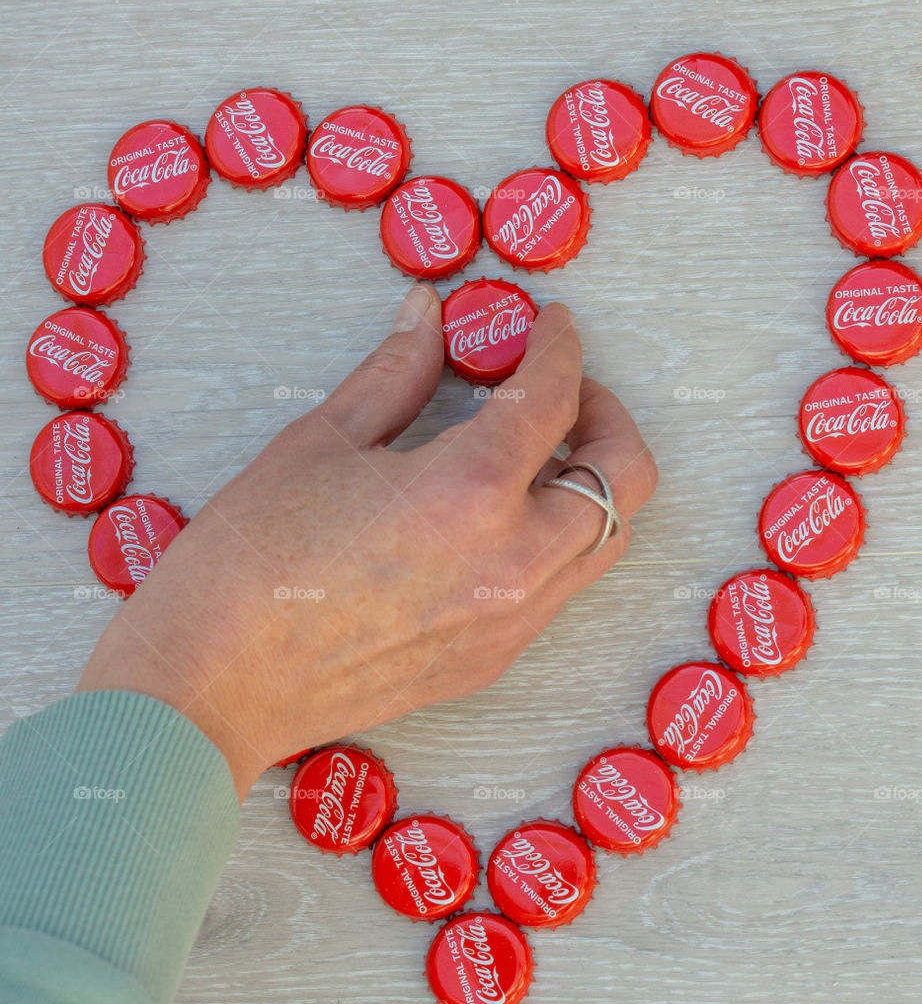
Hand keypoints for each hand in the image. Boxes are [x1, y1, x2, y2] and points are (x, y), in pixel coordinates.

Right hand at [77, 283, 656, 798]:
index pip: (554, 398)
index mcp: (467, 491)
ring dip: (590, 484)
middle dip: (608, 417)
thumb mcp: (319, 444)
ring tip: (534, 454)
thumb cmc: (247, 563)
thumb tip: (428, 316)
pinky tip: (496, 519)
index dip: (560, 347)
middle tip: (563, 391)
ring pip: (604, 541)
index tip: (550, 325)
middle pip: (626, 477)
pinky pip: (559, 588)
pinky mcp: (492, 660)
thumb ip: (395, 374)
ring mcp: (511, 622)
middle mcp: (513, 562)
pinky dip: (554, 539)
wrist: (213, 687)